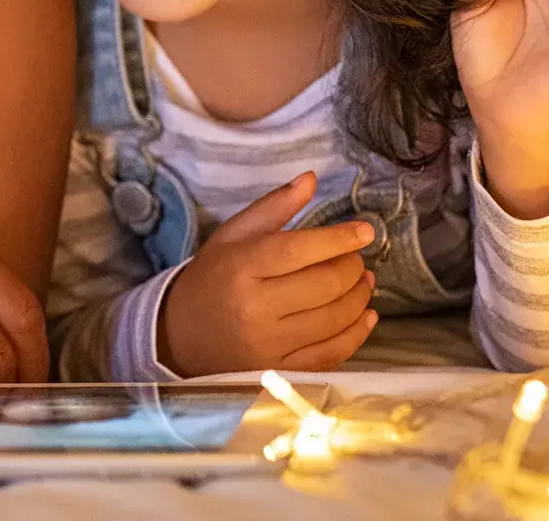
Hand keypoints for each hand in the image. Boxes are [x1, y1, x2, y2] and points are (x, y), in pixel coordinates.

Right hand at [158, 172, 377, 376]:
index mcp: (241, 268)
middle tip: (357, 258)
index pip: (299, 250)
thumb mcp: (232, 235)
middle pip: (324, 285)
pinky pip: (332, 354)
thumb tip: (312, 178)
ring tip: (363, 281)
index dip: (338, 239)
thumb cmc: (212, 278)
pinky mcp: (281, 370)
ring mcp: (270, 345)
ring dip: (359, 297)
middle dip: (352, 268)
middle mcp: (256, 309)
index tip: (366, 231)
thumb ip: (273, 207)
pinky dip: (357, 334)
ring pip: (334, 319)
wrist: (183, 337)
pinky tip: (366, 315)